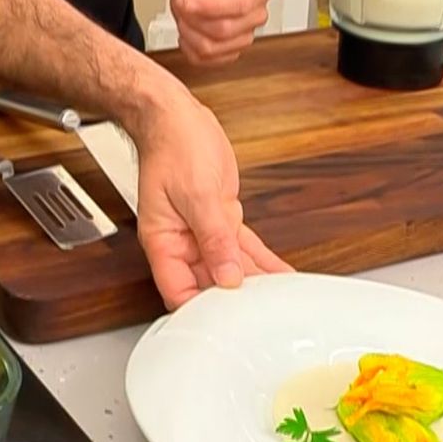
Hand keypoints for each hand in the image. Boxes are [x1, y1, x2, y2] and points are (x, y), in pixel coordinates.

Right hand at [133, 87, 291, 308]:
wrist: (177, 117)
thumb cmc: (173, 147)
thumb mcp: (196, 195)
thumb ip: (214, 239)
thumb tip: (227, 275)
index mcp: (163, 241)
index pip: (179, 291)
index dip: (200, 310)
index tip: (227, 324)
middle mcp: (182, 242)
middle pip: (208, 284)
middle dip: (235, 300)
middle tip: (263, 314)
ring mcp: (202, 232)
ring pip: (231, 267)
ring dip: (254, 281)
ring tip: (280, 300)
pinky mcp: (221, 219)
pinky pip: (243, 247)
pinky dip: (262, 260)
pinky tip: (278, 273)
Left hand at [170, 0, 273, 64]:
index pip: (239, 6)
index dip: (209, 6)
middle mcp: (256, 14)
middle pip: (224, 30)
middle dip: (195, 17)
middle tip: (184, 2)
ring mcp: (244, 36)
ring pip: (212, 47)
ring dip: (190, 31)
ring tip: (186, 14)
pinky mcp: (229, 52)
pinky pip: (206, 60)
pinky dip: (189, 46)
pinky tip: (190, 28)